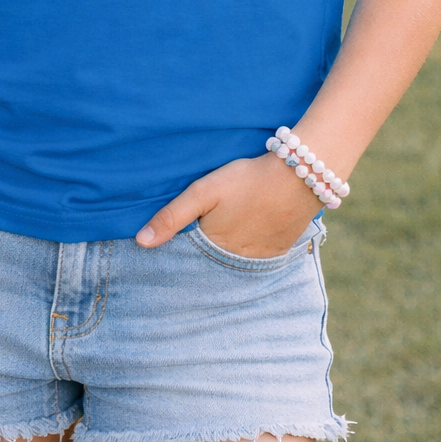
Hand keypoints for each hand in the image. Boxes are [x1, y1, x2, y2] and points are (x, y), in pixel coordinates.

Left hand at [135, 152, 319, 256]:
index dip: (179, 257)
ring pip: (233, 263)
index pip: (189, 262)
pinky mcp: (278, 251)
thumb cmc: (247, 180)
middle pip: (212, 264)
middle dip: (201, 260)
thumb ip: (173, 216)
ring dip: (224, 257)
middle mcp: (236, 262)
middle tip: (196, 244)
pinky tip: (245, 237)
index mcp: (214, 249)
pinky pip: (256, 259)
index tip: (166, 256)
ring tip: (220, 240)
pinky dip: (247, 252)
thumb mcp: (204, 191)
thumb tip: (141, 242)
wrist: (299, 177)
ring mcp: (260, 259)